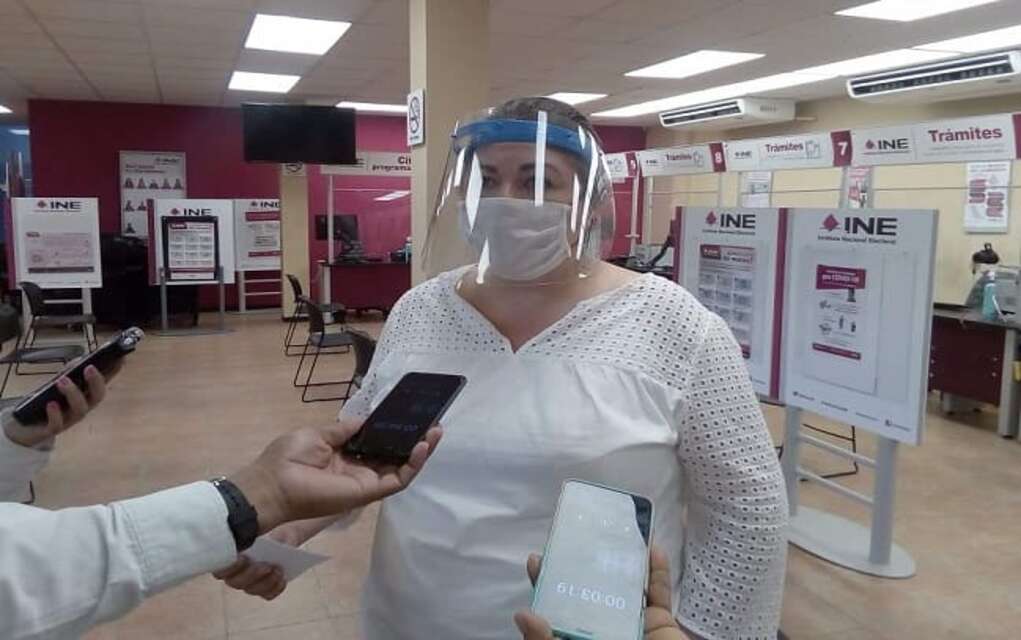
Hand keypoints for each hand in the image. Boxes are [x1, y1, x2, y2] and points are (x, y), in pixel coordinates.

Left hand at [3, 365, 113, 447]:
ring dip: (73, 393)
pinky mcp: (52, 429)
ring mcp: (69, 419)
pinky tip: (51, 404)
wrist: (23, 426)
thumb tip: (81, 359)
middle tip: (90, 367)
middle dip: (96, 382)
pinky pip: (57, 424)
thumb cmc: (44, 402)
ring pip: (80, 410)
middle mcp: (81, 407)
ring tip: (62, 380)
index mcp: (84, 395)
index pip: (103, 382)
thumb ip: (69, 371)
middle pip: (97, 397)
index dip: (113, 371)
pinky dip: (55, 414)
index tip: (120, 358)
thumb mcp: (56, 383)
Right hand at [212, 526, 291, 600]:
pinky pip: (268, 595)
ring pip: (252, 590)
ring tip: (278, 569)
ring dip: (266, 581)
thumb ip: (257, 528)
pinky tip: (283, 578)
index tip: (242, 557)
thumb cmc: (264, 530)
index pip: (219, 571)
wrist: (281, 537)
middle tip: (265, 564)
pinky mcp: (265, 589)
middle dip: (251, 575)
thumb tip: (263, 537)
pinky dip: (276, 588)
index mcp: (227, 560)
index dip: (229, 567)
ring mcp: (249, 584)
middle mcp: (234, 576)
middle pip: (235, 583)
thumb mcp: (261, 525)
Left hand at [227, 418, 441, 534]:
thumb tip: (367, 420)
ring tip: (436, 432)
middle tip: (432, 424)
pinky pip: (397, 480)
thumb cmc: (288, 458)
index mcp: (345, 455)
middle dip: (415, 441)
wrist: (272, 485)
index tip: (410, 416)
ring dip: (420, 451)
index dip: (395, 432)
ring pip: (402, 468)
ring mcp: (366, 482)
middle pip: (395, 456)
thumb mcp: (318, 434)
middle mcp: (359, 470)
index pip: (378, 444)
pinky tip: (422, 446)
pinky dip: (413, 465)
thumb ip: (345, 429)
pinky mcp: (368, 493)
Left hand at [514, 546, 688, 639]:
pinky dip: (657, 571)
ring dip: (624, 559)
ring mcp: (632, 623)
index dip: (546, 583)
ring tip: (617, 531)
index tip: (536, 558)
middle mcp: (603, 627)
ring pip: (627, 585)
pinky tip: (653, 550)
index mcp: (577, 636)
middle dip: (586, 563)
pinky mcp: (660, 623)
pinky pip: (659, 593)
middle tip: (580, 533)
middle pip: (591, 589)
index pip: (557, 607)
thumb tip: (522, 614)